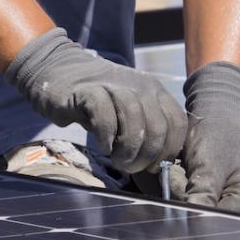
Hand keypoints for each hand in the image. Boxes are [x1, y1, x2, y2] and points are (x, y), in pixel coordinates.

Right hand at [6, 28, 186, 173]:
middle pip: (157, 128)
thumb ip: (146, 129)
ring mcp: (115, 86)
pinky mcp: (89, 92)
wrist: (61, 72)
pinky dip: (106, 137)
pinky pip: (105, 117)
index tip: (153, 166)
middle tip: (130, 167)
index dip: (168, 151)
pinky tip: (102, 146)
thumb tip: (160, 163)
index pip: (177, 124)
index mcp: (155, 91)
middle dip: (146, 156)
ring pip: (135, 122)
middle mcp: (141, 86)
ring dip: (127, 150)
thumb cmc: (98, 101)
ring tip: (117, 160)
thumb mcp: (129, 112)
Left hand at [171, 62, 239, 212]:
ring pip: (201, 206)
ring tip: (182, 167)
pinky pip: (198, 197)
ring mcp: (233, 194)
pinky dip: (185, 186)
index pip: (224, 218)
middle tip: (180, 174)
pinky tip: (184, 170)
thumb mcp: (209, 163)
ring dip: (184, 191)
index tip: (179, 196)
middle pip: (212, 215)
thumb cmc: (217, 129)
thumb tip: (192, 224)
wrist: (216, 107)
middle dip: (190, 198)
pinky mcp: (219, 189)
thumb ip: (202, 195)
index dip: (199, 213)